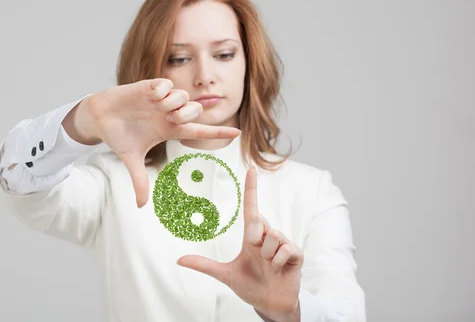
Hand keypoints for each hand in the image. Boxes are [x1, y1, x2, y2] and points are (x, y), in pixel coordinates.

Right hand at [85, 78, 240, 207]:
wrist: (99, 118)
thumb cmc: (118, 136)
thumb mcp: (131, 159)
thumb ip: (139, 180)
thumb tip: (141, 206)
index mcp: (169, 129)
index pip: (199, 131)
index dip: (218, 132)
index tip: (238, 133)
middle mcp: (168, 113)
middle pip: (195, 109)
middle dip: (188, 114)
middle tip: (172, 119)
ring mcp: (160, 100)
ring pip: (182, 95)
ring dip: (173, 102)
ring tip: (156, 107)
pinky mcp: (148, 87)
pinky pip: (165, 84)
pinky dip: (161, 90)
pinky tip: (149, 96)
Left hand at [177, 168, 302, 321]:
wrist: (270, 305)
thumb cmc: (250, 286)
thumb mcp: (225, 275)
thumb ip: (204, 265)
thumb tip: (179, 259)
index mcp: (252, 237)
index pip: (251, 208)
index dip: (251, 189)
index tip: (251, 170)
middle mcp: (268, 236)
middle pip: (259, 221)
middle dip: (254, 237)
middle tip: (256, 253)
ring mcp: (283, 244)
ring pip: (273, 237)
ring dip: (267, 255)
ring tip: (269, 266)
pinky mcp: (296, 254)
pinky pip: (285, 250)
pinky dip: (278, 262)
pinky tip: (279, 269)